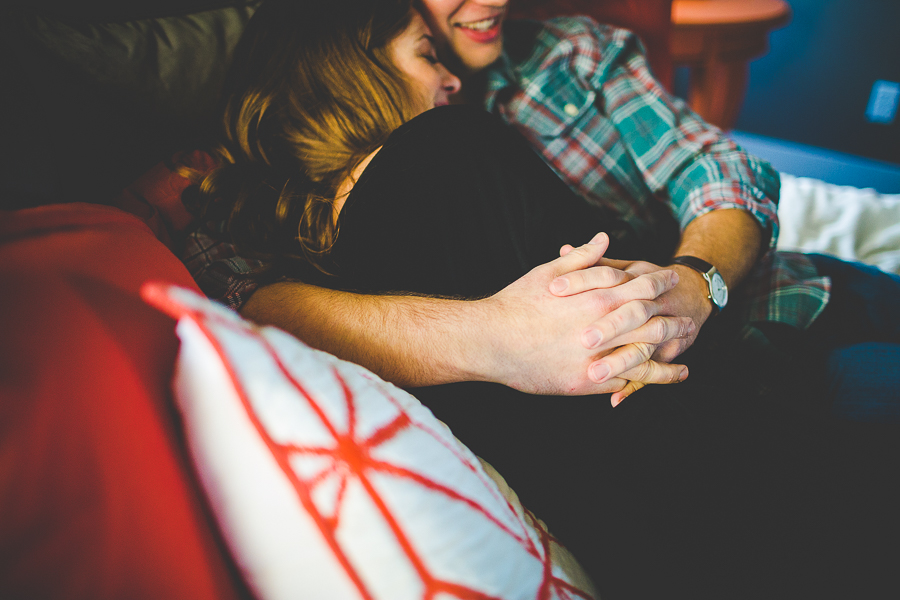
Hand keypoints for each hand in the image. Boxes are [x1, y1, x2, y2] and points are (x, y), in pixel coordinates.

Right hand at [475, 233, 692, 395]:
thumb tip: (605, 238)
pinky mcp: (586, 382)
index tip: (674, 280)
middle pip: (653, 324)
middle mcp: (604, 328)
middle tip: (690, 323)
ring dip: (667, 362)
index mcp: (598, 297)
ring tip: (684, 366)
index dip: (660, 283)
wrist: (490, 340)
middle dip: (674, 324)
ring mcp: (597, 357)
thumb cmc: (516, 303)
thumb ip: (582, 258)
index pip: (642, 287)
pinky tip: (650, 385)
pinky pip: (622, 383)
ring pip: (645, 360)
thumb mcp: (549, 272)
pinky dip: (639, 384)